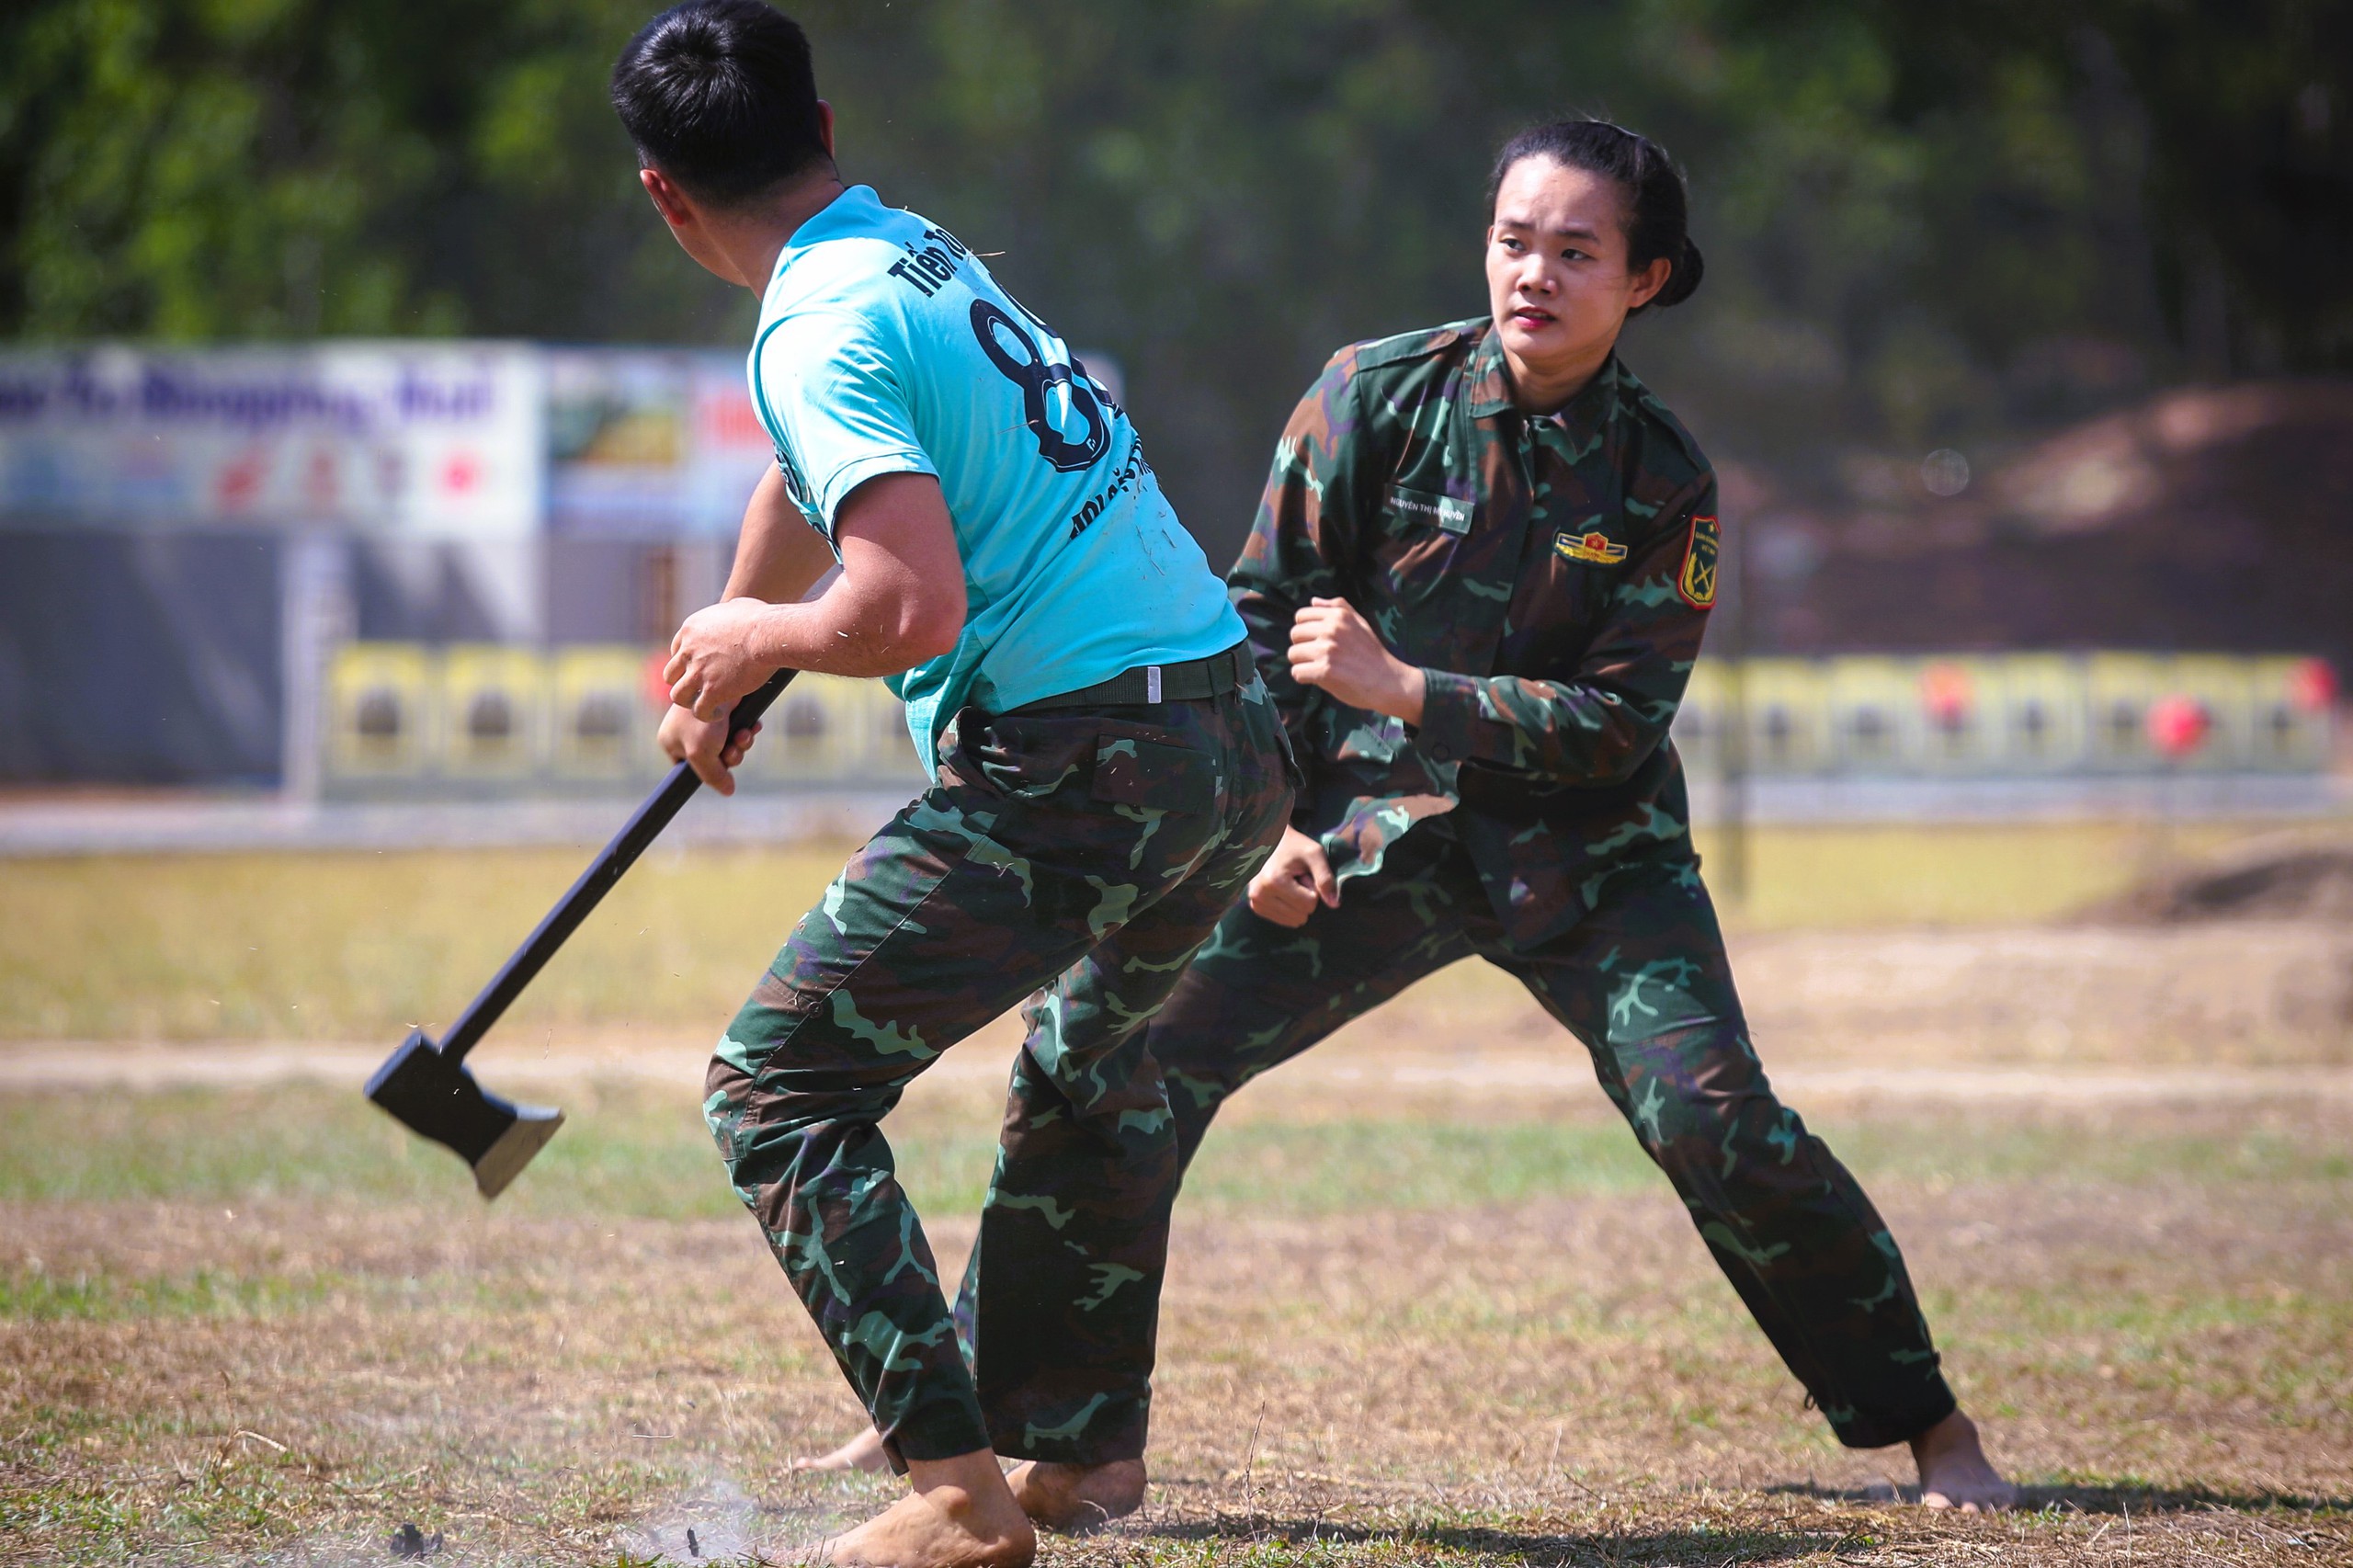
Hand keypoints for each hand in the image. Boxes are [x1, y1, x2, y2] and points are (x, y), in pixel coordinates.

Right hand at [658, 703, 761, 795]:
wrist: (719, 679)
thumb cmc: (702, 719)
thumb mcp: (702, 754)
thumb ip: (713, 776)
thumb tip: (728, 790)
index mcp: (670, 740)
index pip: (688, 768)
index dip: (707, 772)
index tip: (719, 771)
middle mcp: (687, 730)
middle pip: (713, 758)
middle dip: (730, 756)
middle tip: (735, 750)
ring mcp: (707, 719)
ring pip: (728, 744)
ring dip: (740, 744)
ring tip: (744, 735)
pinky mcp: (725, 709)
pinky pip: (737, 729)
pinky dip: (746, 729)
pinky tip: (753, 726)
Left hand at [664, 598, 779, 720]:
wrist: (767, 635)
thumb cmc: (760, 618)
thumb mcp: (736, 606)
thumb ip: (726, 613)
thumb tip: (733, 612)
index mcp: (690, 630)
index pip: (676, 651)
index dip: (687, 663)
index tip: (699, 669)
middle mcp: (688, 651)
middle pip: (670, 674)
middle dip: (683, 682)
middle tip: (699, 689)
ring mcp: (697, 672)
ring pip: (678, 696)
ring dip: (689, 702)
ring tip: (704, 705)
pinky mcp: (712, 690)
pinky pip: (699, 710)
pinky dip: (706, 714)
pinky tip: (717, 714)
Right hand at [1247, 825, 1338, 927]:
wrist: (1270, 841)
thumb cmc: (1295, 846)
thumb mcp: (1314, 854)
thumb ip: (1326, 878)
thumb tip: (1335, 905)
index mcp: (1274, 881)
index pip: (1309, 905)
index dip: (1313, 889)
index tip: (1304, 874)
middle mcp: (1260, 894)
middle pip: (1301, 915)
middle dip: (1305, 898)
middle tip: (1297, 878)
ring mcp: (1256, 902)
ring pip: (1293, 921)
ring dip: (1297, 904)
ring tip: (1290, 883)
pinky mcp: (1256, 907)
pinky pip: (1284, 920)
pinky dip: (1288, 907)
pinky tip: (1283, 890)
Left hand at [1288, 598, 1424, 722]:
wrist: (1387, 681)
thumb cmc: (1373, 653)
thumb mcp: (1360, 623)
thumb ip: (1338, 608)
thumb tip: (1313, 600)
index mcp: (1338, 615)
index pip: (1301, 616)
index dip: (1305, 630)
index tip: (1315, 640)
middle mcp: (1331, 629)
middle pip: (1294, 635)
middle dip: (1302, 646)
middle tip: (1317, 657)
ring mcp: (1327, 650)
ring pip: (1293, 654)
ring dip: (1302, 663)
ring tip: (1318, 668)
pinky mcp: (1324, 670)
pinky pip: (1297, 672)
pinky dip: (1303, 678)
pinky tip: (1317, 678)